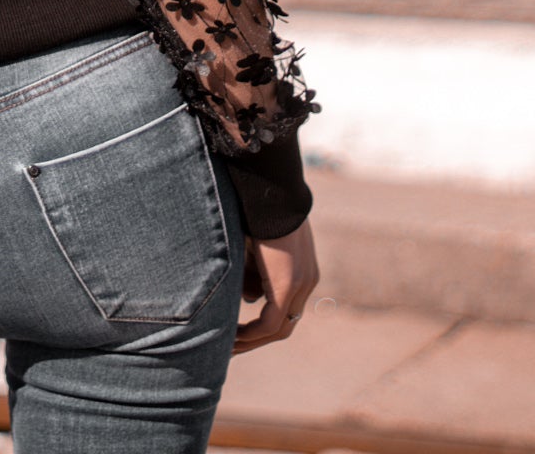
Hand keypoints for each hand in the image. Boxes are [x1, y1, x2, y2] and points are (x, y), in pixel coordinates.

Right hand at [233, 219, 318, 352]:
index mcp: (304, 269)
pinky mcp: (287, 285)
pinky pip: (270, 323)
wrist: (269, 187)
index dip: (264, 323)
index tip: (241, 329)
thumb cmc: (257, 207)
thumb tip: (250, 299)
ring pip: (278, 328)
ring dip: (252, 340)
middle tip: (233, 346)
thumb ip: (256, 272)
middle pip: (285, 324)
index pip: (286, 307)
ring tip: (227, 346)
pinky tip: (232, 336)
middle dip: (258, 338)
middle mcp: (307, 280)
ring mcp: (300, 284)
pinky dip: (251, 334)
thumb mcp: (257, 246)